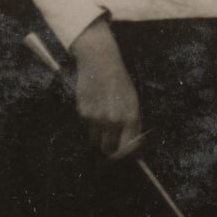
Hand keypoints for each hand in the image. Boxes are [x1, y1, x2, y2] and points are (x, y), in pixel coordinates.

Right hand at [69, 20, 145, 161]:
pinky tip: (94, 105)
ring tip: (101, 119)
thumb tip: (132, 145)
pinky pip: (86, 126)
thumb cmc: (120, 81)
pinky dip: (90, 122)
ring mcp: (96, 117)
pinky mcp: (83, 112)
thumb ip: (133, 124)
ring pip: (95, 139)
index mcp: (130, 117)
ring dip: (98, 135)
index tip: (120, 155)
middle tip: (109, 144)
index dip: (123, 155)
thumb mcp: (133, 101)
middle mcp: (113, 120)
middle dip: (109, 149)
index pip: (126, 148)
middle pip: (107, 148)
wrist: (100, 61)